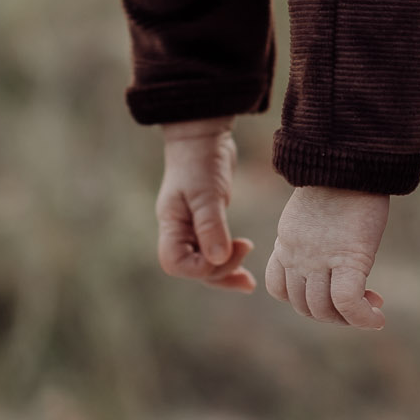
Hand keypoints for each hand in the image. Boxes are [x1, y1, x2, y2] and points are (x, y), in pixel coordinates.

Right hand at [157, 118, 254, 291]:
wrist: (203, 136)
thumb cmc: (200, 159)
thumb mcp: (206, 192)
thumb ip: (211, 225)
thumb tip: (217, 260)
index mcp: (171, 223)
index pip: (174, 262)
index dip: (200, 268)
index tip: (226, 252)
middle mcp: (179, 230)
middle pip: (191, 268)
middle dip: (219, 270)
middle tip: (246, 249)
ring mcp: (192, 227)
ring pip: (204, 263)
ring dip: (225, 273)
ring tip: (249, 283)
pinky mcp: (207, 222)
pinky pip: (214, 250)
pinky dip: (228, 259)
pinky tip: (244, 263)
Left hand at [265, 185, 387, 330]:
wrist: (350, 158)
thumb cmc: (341, 178)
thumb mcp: (316, 210)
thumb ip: (315, 233)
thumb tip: (333, 243)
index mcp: (287, 242)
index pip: (280, 289)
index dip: (303, 299)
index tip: (329, 292)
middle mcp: (297, 256)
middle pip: (303, 306)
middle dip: (331, 313)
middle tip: (360, 302)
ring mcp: (318, 260)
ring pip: (323, 310)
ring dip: (348, 318)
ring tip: (372, 306)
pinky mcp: (347, 259)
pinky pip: (348, 303)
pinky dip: (363, 318)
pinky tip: (378, 319)